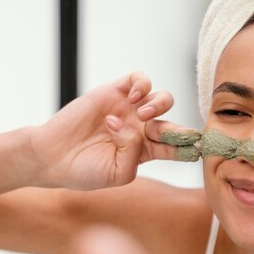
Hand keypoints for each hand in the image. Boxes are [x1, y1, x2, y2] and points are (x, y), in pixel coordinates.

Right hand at [29, 72, 193, 189]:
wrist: (52, 157)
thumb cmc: (84, 171)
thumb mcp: (118, 173)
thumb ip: (136, 153)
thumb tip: (136, 125)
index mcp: (145, 152)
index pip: (177, 148)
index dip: (190, 147)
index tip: (200, 148)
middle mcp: (141, 129)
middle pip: (173, 122)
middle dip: (176, 128)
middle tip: (159, 132)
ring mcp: (128, 109)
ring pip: (161, 98)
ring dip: (158, 104)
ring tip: (141, 115)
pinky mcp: (113, 92)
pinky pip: (138, 79)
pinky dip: (141, 85)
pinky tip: (132, 98)